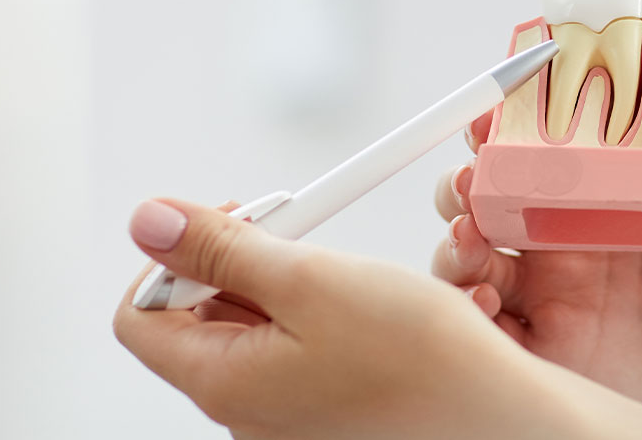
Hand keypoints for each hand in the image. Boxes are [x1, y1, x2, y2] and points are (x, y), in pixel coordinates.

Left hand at [114, 197, 641, 439]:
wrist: (503, 419)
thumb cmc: (422, 362)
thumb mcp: (310, 279)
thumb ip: (222, 248)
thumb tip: (148, 222)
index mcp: (222, 384)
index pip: (138, 317)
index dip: (171, 258)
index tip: (227, 222)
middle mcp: (245, 413)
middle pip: (196, 321)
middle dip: (236, 263)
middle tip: (294, 232)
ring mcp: (287, 420)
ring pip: (253, 333)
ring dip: (283, 286)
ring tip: (341, 271)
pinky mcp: (329, 416)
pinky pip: (297, 355)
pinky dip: (318, 318)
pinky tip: (366, 306)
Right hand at [432, 115, 641, 439]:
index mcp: (629, 196)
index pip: (566, 134)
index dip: (532, 105)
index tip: (518, 85)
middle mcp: (580, 236)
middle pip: (501, 180)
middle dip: (475, 161)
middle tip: (478, 159)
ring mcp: (555, 290)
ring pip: (475, 241)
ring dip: (458, 225)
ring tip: (470, 227)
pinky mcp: (543, 348)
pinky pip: (481, 323)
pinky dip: (463, 306)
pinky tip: (482, 298)